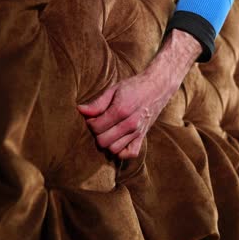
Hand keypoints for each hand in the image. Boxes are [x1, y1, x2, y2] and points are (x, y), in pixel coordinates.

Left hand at [78, 29, 201, 158]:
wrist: (157, 87)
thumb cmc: (134, 86)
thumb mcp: (113, 90)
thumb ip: (97, 103)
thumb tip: (80, 110)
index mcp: (121, 110)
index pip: (96, 127)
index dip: (90, 123)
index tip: (92, 116)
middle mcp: (130, 124)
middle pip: (103, 141)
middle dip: (97, 134)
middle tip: (99, 124)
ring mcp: (137, 132)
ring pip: (114, 149)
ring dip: (107, 142)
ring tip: (107, 131)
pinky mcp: (143, 136)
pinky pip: (130, 153)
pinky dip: (122, 151)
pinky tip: (118, 141)